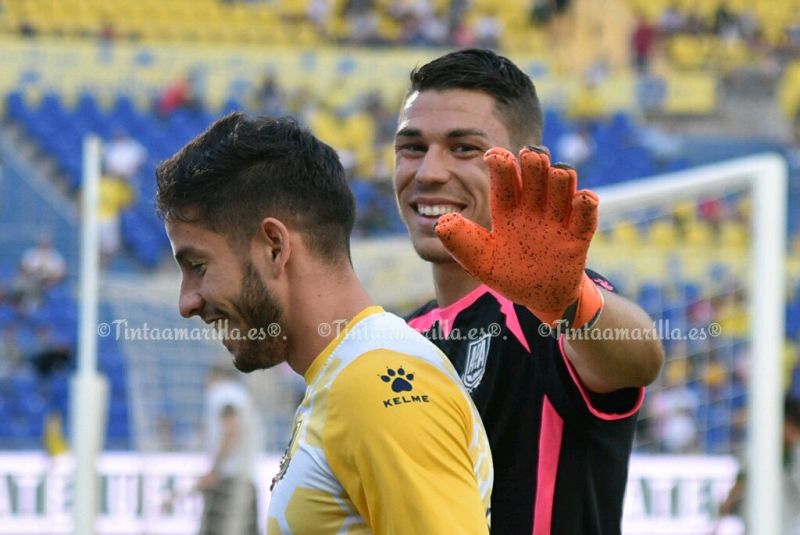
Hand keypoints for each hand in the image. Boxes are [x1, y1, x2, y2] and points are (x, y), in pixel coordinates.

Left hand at [435, 146, 602, 327]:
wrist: (540, 297)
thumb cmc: (509, 273)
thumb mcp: (481, 261)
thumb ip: (462, 243)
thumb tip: (441, 222)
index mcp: (507, 209)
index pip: (504, 180)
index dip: (501, 164)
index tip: (493, 155)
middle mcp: (533, 207)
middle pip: (536, 173)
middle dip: (534, 162)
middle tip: (530, 156)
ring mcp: (557, 219)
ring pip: (562, 186)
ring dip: (560, 177)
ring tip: (556, 174)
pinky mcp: (578, 236)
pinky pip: (585, 217)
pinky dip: (585, 205)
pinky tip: (582, 199)